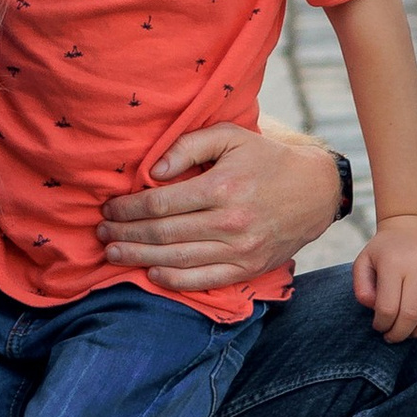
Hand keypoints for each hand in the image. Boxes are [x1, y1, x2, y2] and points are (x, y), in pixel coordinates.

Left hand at [98, 121, 339, 290]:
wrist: (315, 192)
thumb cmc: (266, 158)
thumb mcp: (231, 136)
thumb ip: (189, 145)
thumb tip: (154, 170)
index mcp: (222, 187)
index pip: (160, 203)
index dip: (128, 208)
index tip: (109, 208)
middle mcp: (230, 222)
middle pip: (163, 234)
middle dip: (126, 234)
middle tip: (101, 233)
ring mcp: (240, 249)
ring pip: (177, 259)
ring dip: (139, 258)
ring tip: (113, 253)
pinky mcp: (248, 267)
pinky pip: (204, 279)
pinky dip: (174, 280)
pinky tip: (150, 273)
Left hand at [354, 216, 416, 343]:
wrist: (415, 224)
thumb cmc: (386, 249)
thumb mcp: (364, 260)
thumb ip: (362, 286)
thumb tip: (373, 309)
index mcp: (393, 263)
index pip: (388, 307)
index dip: (382, 324)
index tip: (379, 327)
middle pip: (412, 314)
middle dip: (400, 334)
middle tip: (393, 337)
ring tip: (412, 333)